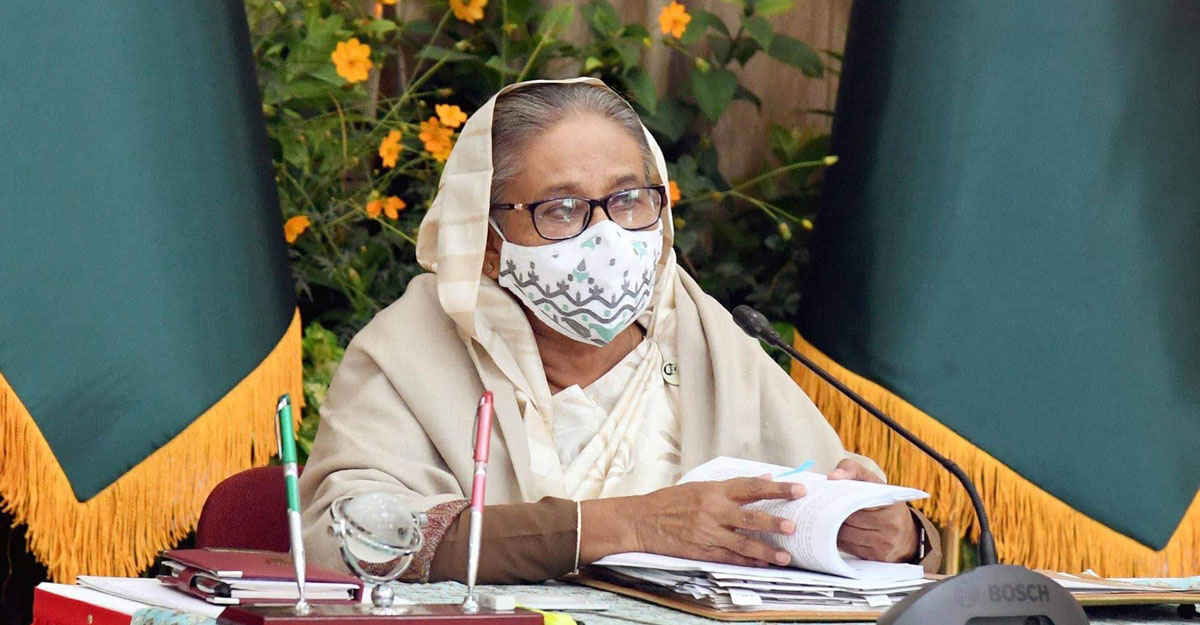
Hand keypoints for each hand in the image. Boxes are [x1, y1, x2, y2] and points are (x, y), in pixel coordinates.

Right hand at [581, 477, 804, 566]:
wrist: (641, 521)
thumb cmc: (670, 501)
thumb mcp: (699, 486)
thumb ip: (732, 486)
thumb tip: (763, 479)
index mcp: (714, 490)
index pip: (752, 486)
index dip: (777, 487)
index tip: (799, 489)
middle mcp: (713, 510)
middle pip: (750, 516)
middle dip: (774, 521)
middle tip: (794, 526)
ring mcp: (707, 532)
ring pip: (743, 542)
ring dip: (766, 550)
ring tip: (785, 556)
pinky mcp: (701, 551)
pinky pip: (729, 558)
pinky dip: (746, 562)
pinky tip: (761, 565)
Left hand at [828, 458, 919, 562]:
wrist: (906, 536)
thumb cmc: (884, 505)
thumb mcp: (873, 482)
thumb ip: (851, 469)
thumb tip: (832, 477)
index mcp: (890, 502)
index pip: (856, 498)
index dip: (837, 498)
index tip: (824, 495)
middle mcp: (891, 525)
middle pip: (847, 520)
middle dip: (830, 514)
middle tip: (817, 508)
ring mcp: (884, 545)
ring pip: (845, 536)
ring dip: (830, 529)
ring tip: (823, 519)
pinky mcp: (876, 559)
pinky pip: (848, 549)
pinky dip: (837, 541)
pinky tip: (831, 533)